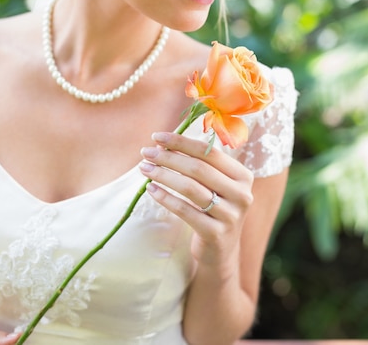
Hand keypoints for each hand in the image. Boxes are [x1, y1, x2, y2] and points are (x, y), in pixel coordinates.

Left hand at [140, 130, 253, 267]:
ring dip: (163, 175)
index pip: (209, 151)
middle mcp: (242, 194)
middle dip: (169, 157)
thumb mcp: (213, 185)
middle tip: (145, 153)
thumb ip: (198, 163)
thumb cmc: (212, 208)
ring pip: (190, 188)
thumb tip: (163, 143)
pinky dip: (165, 198)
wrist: (219, 251)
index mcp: (242, 176)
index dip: (182, 142)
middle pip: (199, 168)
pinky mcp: (216, 234)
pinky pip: (185, 211)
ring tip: (144, 169)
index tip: (156, 136)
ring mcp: (230, 215)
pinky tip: (151, 190)